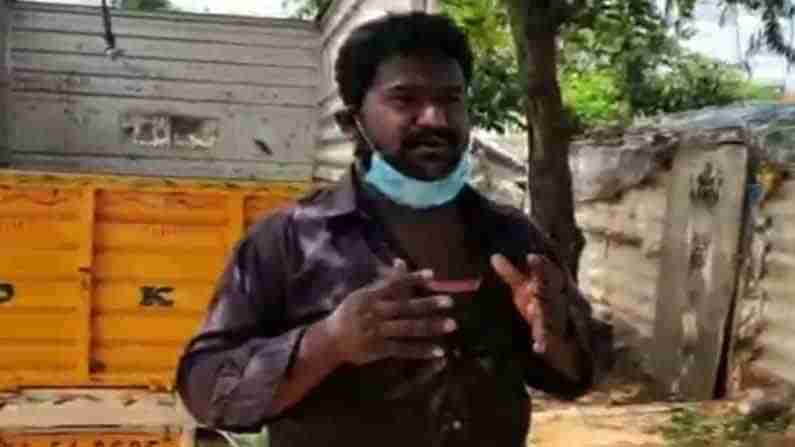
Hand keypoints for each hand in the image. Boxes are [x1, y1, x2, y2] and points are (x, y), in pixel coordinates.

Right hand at [323, 259, 457, 365]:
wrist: (330, 340)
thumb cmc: (350, 313)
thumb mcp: (364, 293)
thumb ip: (384, 281)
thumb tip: (401, 262)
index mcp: (371, 296)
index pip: (394, 285)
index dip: (413, 279)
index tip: (432, 275)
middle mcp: (375, 312)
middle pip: (406, 307)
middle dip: (428, 304)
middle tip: (450, 302)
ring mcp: (377, 331)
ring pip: (408, 328)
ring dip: (431, 326)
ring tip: (451, 324)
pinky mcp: (379, 349)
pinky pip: (404, 349)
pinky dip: (421, 350)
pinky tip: (439, 351)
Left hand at [491, 254, 567, 353]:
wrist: (568, 338)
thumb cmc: (541, 306)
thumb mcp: (525, 290)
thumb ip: (511, 274)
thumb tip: (494, 255)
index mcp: (549, 286)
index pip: (547, 272)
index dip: (540, 265)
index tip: (531, 256)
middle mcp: (554, 301)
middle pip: (549, 291)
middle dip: (544, 283)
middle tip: (535, 279)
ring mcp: (555, 320)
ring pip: (550, 314)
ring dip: (543, 311)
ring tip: (533, 307)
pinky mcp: (553, 339)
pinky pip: (549, 341)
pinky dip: (543, 344)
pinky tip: (538, 348)